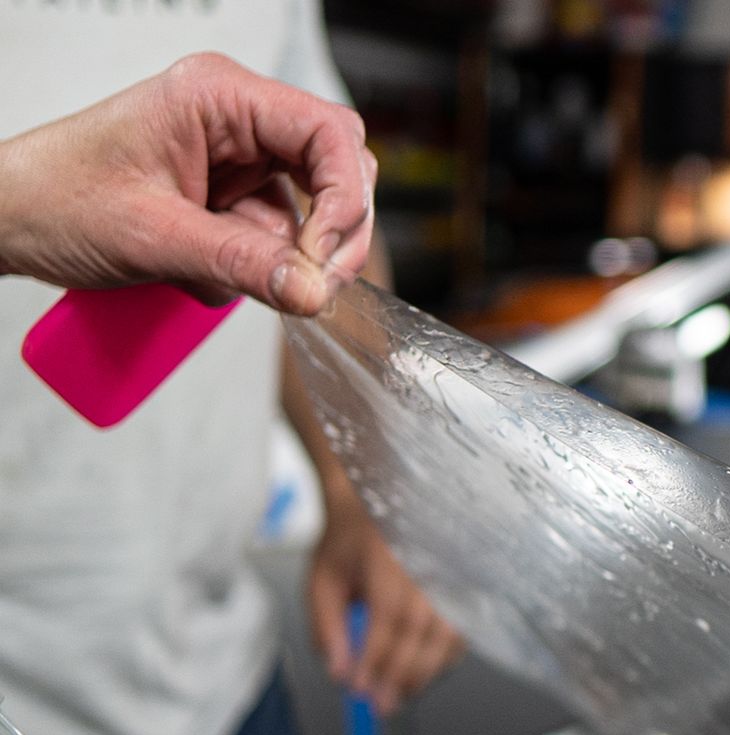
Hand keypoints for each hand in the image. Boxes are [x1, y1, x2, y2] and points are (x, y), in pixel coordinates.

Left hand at [0, 53, 374, 314]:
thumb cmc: (54, 198)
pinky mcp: (233, 201)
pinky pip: (281, 241)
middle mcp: (237, 122)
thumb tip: (314, 290)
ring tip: (228, 274)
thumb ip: (241, 263)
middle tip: (314, 284)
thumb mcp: (152, 235)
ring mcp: (239, 162)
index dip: (343, 196)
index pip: (326, 133)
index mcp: (217, 96)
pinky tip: (212, 272)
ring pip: (313, 215)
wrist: (10, 220)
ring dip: (290, 259)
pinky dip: (265, 271)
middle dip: (334, 234)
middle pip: (337, 171)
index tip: (325, 256)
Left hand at [307, 482, 463, 716]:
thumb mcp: (321, 581)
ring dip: (423, 674)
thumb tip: (339, 673)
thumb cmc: (348, 544)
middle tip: (380, 706)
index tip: (359, 688)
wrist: (379, 505)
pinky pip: (459, 636)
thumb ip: (326, 628)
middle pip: (422, 635)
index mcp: (388, 560)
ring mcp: (449, 580)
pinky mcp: (460, 593)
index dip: (375, 660)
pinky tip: (420, 674)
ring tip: (398, 696)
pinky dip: (441, 662)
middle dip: (400, 677)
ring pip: (446, 639)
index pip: (387, 619)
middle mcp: (426, 569)